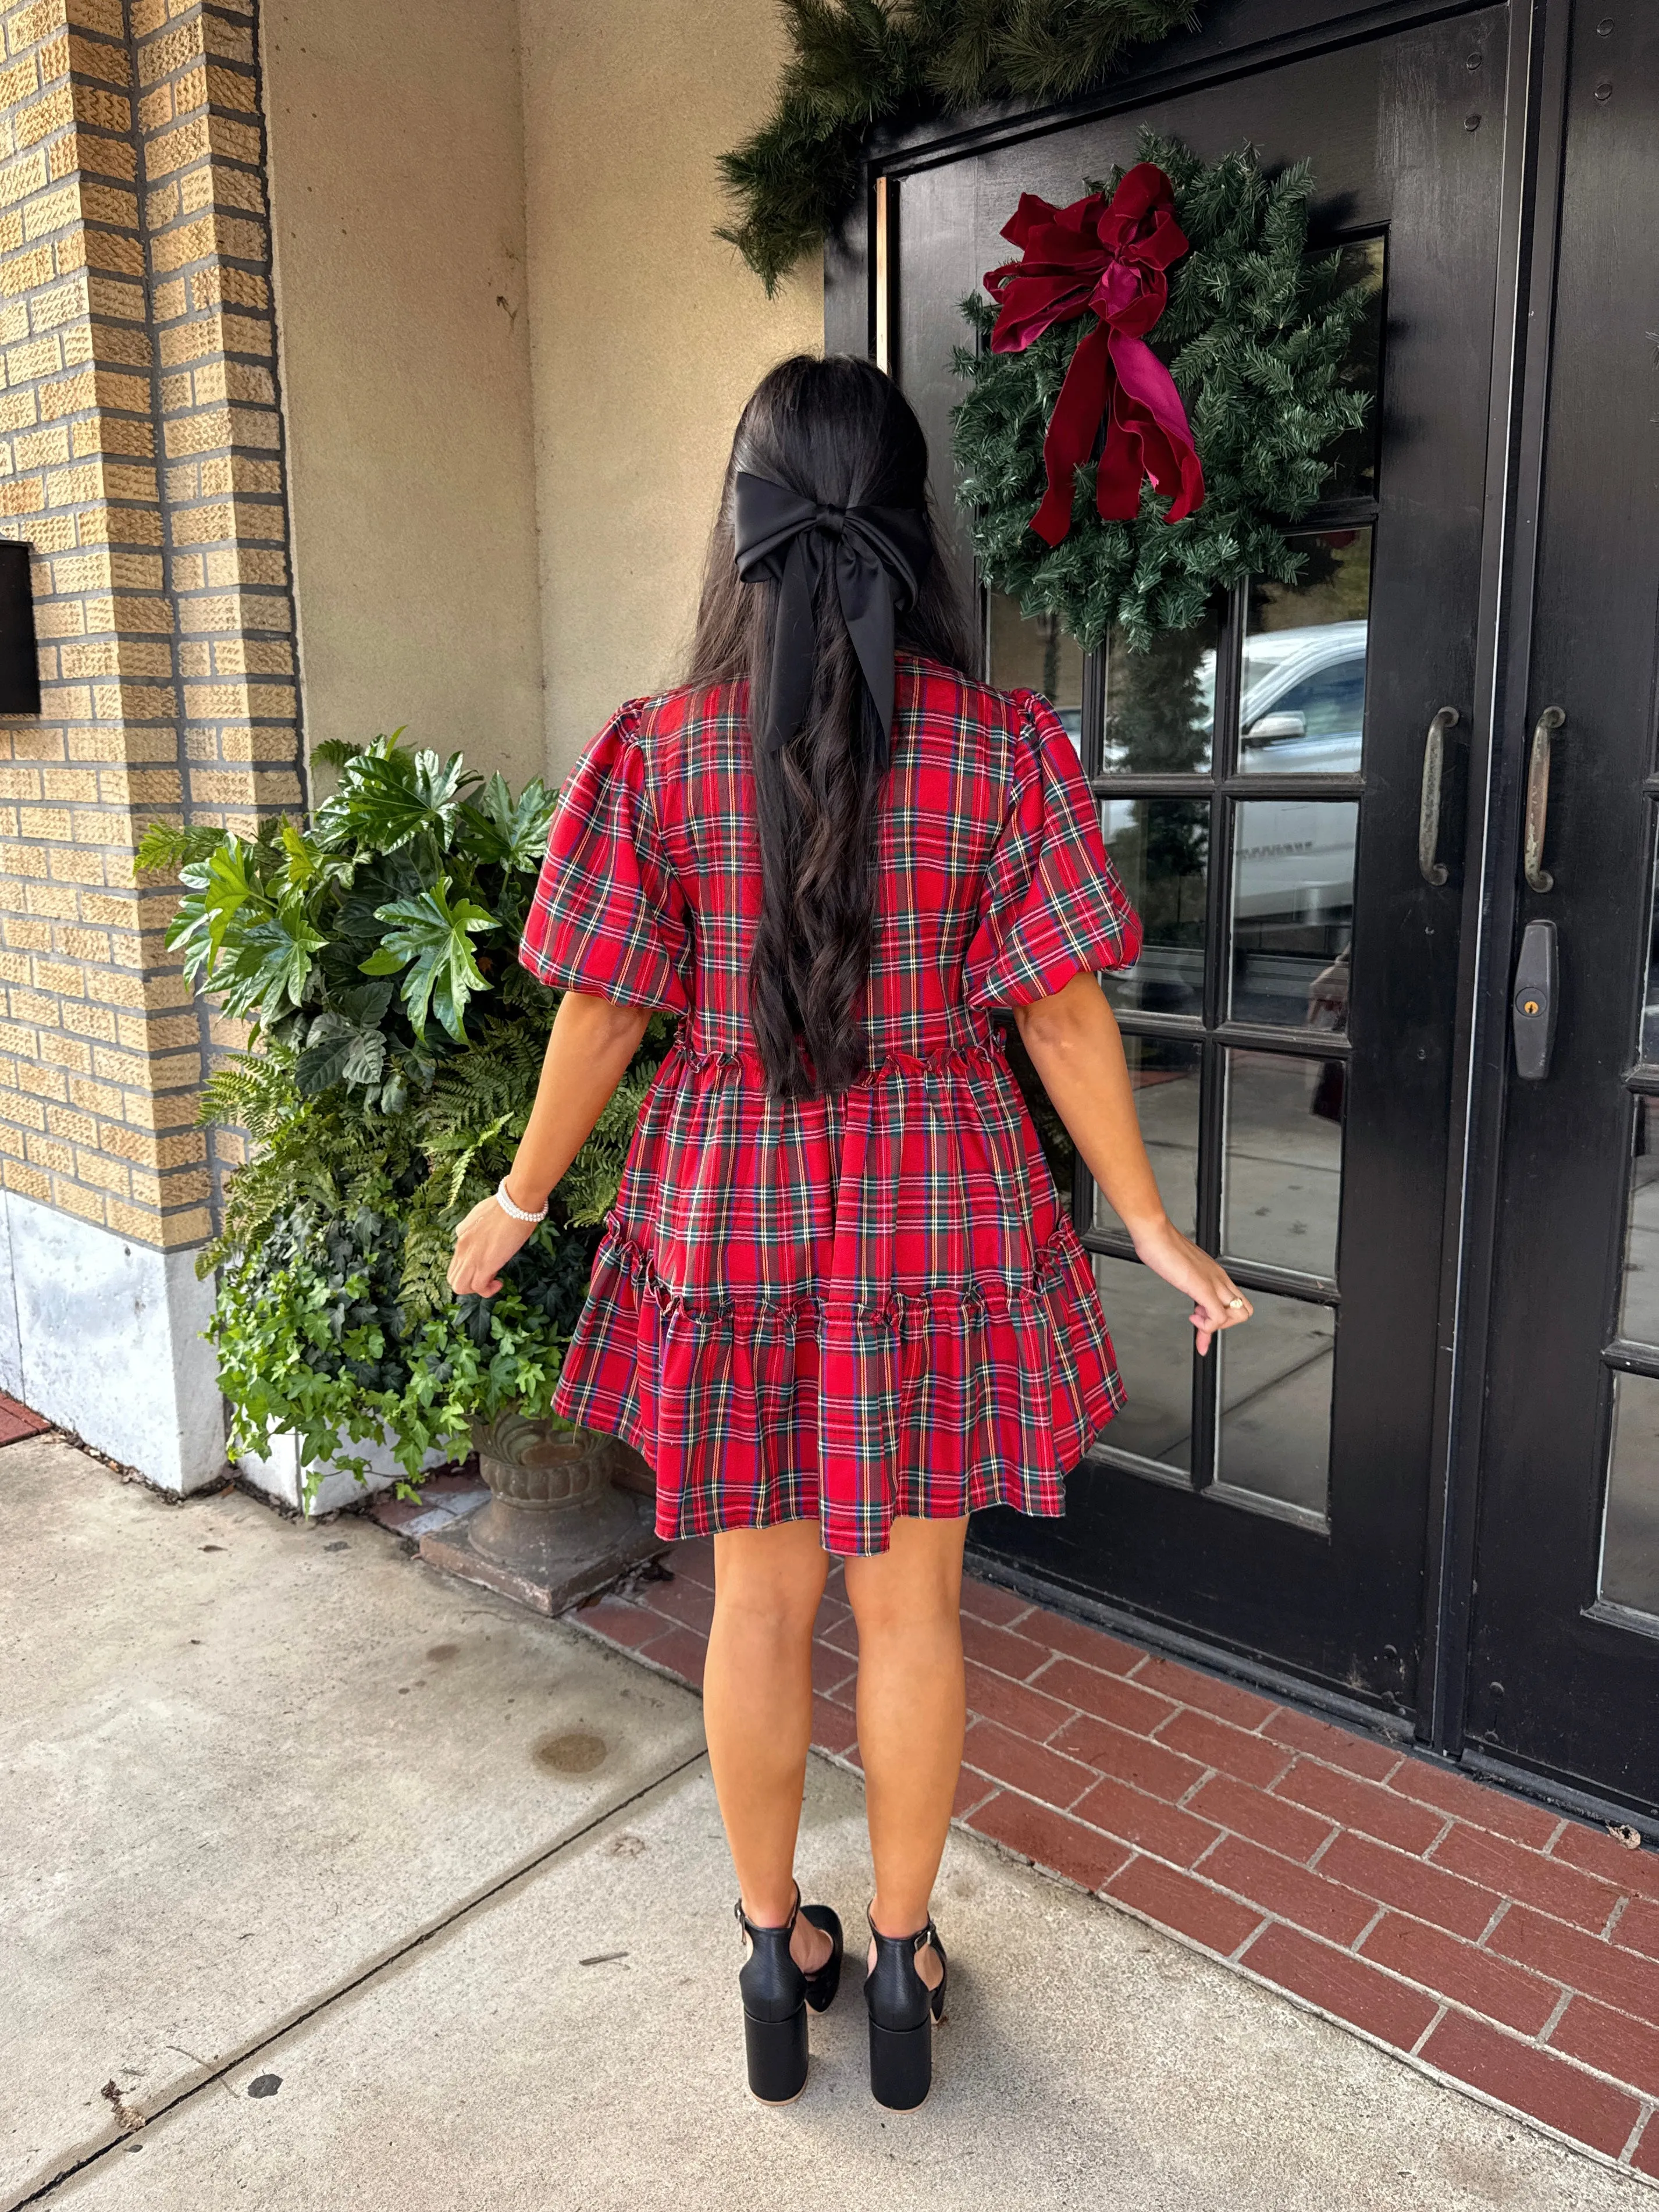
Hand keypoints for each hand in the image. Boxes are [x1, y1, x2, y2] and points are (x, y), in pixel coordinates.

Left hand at [447, 1191, 536, 1299]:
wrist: (515, 1203)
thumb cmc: (508, 1205)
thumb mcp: (484, 1213)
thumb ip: (480, 1226)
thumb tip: (487, 1233)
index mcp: (461, 1234)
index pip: (456, 1260)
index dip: (471, 1267)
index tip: (488, 1263)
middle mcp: (461, 1247)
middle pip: (453, 1277)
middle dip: (469, 1283)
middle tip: (488, 1277)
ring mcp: (470, 1257)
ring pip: (459, 1287)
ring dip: (475, 1290)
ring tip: (491, 1282)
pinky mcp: (484, 1265)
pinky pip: (478, 1288)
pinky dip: (487, 1290)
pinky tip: (499, 1283)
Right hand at [1128, 1215, 1252, 1355]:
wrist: (1155, 1234)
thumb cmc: (1164, 1247)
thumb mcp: (1181, 1268)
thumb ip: (1187, 1279)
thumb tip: (1184, 1285)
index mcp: (1216, 1273)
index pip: (1235, 1301)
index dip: (1223, 1318)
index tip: (1204, 1322)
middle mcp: (1219, 1278)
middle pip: (1245, 1309)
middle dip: (1226, 1323)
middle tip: (1203, 1318)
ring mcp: (1214, 1283)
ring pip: (1239, 1314)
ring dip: (1217, 1324)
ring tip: (1197, 1316)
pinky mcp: (1203, 1288)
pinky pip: (1218, 1317)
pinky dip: (1207, 1326)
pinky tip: (1193, 1316)